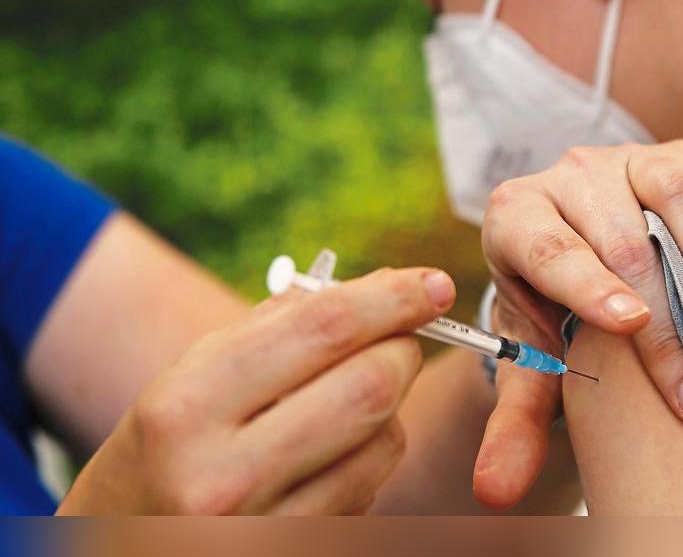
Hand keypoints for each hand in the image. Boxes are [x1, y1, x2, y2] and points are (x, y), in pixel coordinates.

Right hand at [57, 267, 456, 514]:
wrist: (118, 550)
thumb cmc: (164, 448)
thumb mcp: (191, 377)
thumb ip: (280, 325)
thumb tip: (381, 285)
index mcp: (186, 405)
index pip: (324, 329)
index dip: (393, 298)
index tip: (434, 283)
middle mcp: (221, 476)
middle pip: (370, 386)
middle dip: (403, 348)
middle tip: (404, 335)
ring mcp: (259, 532)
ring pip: (384, 441)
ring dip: (390, 406)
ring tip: (350, 398)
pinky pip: (372, 489)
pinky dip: (373, 453)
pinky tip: (335, 450)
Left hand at [474, 138, 682, 508]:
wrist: (579, 249)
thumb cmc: (552, 308)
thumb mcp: (528, 358)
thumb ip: (513, 419)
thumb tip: (492, 491)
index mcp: (519, 216)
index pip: (550, 247)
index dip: (588, 284)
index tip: (631, 327)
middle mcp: (576, 176)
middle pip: (623, 231)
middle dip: (668, 309)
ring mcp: (639, 159)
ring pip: (679, 189)